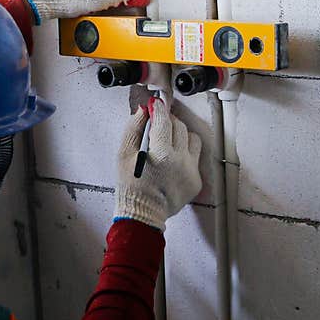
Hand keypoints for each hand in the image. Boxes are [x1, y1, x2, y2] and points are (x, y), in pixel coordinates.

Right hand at [114, 98, 202, 230]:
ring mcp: (191, 172)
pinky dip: (184, 154)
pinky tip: (171, 161)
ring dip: (180, 135)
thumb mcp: (124, 155)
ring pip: (192, 139)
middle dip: (168, 121)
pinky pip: (195, 157)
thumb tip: (142, 111)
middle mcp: (181, 162)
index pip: (164, 120)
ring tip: (167, 142)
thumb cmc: (131, 188)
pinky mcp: (196, 181)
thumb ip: (133, 129)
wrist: (143, 215)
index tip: (155, 104)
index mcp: (162, 155)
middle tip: (157, 123)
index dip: (158, 109)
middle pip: (180, 126)